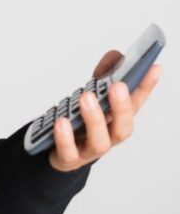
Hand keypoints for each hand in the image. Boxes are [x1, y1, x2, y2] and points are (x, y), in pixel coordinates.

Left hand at [47, 49, 162, 171]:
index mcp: (116, 120)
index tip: (154, 67)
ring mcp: (89, 150)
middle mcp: (108, 137)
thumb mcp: (90, 98)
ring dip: (94, 119)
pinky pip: (69, 151)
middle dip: (122, 107)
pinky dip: (65, 137)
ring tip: (86, 97)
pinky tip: (61, 121)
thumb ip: (101, 77)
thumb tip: (116, 55)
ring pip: (99, 142)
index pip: (136, 104)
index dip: (146, 87)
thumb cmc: (79, 124)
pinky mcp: (68, 159)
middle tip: (117, 86)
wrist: (58, 154)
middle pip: (122, 128)